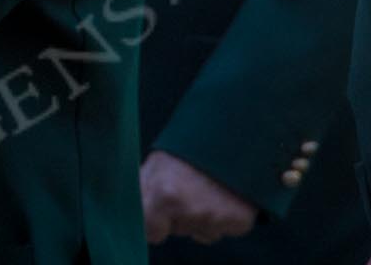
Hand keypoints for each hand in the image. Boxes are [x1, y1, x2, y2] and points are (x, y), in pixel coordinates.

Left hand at [140, 150, 257, 244]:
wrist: (233, 136)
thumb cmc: (190, 149)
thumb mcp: (158, 161)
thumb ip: (142, 189)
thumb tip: (130, 211)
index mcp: (165, 195)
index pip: (151, 232)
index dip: (153, 222)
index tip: (157, 212)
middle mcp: (191, 211)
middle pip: (176, 231)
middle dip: (177, 216)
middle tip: (187, 189)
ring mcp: (217, 219)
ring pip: (199, 231)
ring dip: (199, 218)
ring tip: (205, 189)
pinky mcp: (240, 222)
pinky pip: (221, 231)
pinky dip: (220, 220)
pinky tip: (221, 197)